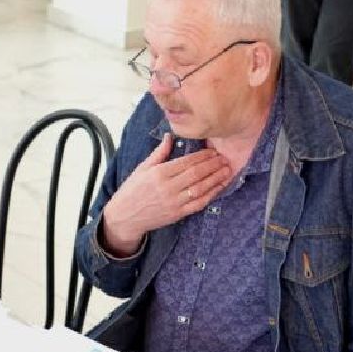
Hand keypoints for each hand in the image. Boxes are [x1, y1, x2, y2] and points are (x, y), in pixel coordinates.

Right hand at [99, 134, 231, 254]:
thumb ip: (159, 153)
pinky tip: (219, 187)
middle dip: (212, 165)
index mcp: (159, 173)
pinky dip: (211, 195)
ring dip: (215, 179)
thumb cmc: (132, 190)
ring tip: (227, 171)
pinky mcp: (178, 214)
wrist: (125, 216)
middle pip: (196, 174)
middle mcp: (167, 187)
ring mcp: (174, 202)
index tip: (213, 151)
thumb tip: (170, 136)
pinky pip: (198, 203)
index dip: (202, 156)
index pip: (186, 162)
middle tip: (224, 159)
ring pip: (200, 188)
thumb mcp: (142, 168)